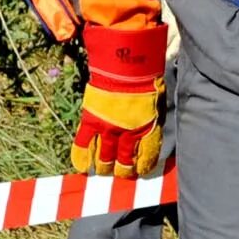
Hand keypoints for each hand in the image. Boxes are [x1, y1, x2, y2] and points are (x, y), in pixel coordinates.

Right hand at [71, 24, 166, 178]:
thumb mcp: (157, 104)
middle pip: (124, 162)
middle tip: (121, 172)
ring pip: (104, 159)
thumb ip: (153, 122)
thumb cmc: (145, 80)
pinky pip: (84, 146)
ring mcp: (107, 130)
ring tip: (103, 170)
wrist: (125, 66)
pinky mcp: (91, 122)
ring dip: (104, 167)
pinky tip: (83, 168)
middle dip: (122, 170)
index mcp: (146, 131)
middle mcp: (127, 135)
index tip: (139, 170)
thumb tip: (150, 134)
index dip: (142, 166)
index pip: (145, 157)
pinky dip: (82, 158)